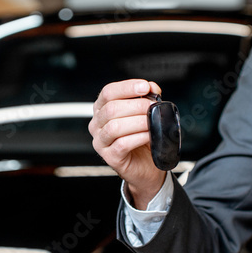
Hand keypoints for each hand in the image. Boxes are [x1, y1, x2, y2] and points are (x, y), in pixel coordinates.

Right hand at [89, 79, 166, 206]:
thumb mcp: (145, 114)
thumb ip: (147, 98)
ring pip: (115, 126)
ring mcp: (101, 141)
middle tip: (153, 108)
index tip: (145, 87)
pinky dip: (139, 137)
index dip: (127, 87)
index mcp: (102, 109)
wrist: (146, 165)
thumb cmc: (142, 138)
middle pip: (111, 108)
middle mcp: (97, 124)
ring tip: (152, 122)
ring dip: (138, 122)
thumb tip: (152, 88)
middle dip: (137, 106)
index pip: (108, 92)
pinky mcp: (109, 156)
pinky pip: (122, 144)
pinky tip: (149, 135)